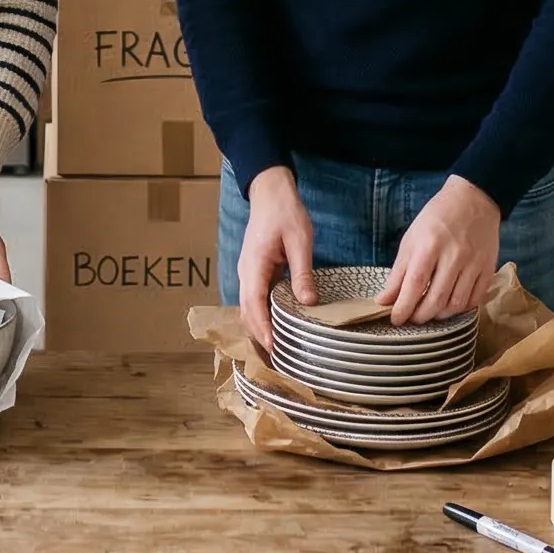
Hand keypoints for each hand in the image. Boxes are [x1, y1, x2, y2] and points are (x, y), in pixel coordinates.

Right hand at [238, 164, 315, 352]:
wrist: (269, 192)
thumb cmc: (285, 212)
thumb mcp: (300, 240)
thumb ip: (302, 272)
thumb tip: (308, 303)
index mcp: (254, 265)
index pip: (254, 304)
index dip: (262, 328)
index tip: (272, 348)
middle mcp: (245, 272)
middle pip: (246, 312)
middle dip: (258, 336)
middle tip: (277, 360)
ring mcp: (247, 272)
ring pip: (247, 308)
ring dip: (258, 329)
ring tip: (276, 351)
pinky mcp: (253, 272)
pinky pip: (253, 300)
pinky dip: (260, 317)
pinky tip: (275, 327)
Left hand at [378, 176, 500, 324]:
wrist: (473, 200)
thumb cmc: (437, 218)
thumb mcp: (411, 239)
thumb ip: (398, 272)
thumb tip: (384, 300)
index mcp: (429, 245)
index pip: (415, 284)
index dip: (404, 307)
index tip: (395, 319)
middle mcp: (453, 256)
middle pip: (436, 299)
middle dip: (420, 316)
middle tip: (411, 319)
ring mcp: (474, 263)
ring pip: (456, 304)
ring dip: (439, 315)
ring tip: (429, 312)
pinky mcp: (488, 268)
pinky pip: (475, 299)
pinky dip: (460, 309)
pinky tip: (450, 304)